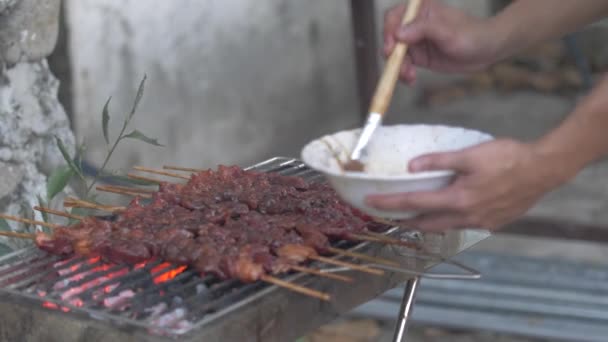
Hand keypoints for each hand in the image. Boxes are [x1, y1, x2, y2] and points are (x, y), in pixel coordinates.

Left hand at [365, 139, 568, 231]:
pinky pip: (461, 226)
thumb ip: (438, 161)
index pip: (414, 204)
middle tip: (387, 214)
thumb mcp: (470, 154)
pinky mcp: (492, 223)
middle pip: (426, 224)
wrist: (544, 169)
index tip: (371, 203)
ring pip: (444, 228)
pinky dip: (446, 222)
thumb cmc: (509, 158)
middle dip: (404, 221)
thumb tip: (412, 166)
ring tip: (410, 215)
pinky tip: (444, 212)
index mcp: (458, 199)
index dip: (390, 204)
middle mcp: (467, 216)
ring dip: (425, 223)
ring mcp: (481, 223)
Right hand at [384, 0, 497, 84]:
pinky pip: (403, 65)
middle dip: (392, 54)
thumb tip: (397, 34)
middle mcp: (414, 25)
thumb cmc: (471, 35)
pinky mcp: (419, 56)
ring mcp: (415, 41)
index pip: (394, 17)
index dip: (388, 31)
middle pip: (390, 38)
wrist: (486, 51)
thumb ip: (423, 29)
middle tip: (399, 67)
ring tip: (409, 76)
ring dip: (398, 67)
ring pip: (395, 54)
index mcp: (420, 10)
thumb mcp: (447, 32)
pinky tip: (411, 80)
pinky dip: (403, 74)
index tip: (391, 48)